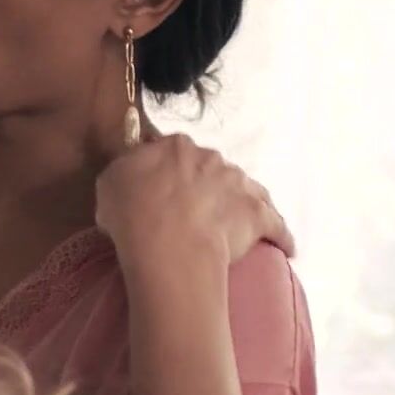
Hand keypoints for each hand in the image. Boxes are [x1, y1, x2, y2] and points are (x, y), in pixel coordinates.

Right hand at [94, 133, 294, 264]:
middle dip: (206, 187)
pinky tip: (285, 248)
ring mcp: (239, 184)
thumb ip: (125, 172)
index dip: (169, 172)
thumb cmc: (132, 214)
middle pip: (212, 170)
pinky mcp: (259, 214)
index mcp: (175, 147)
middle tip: (194, 215)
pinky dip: (280, 235)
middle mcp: (212, 157)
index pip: (174, 152)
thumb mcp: (109, 184)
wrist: (168, 243)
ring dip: (242, 206)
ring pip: (246, 191)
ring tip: (239, 230)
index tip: (164, 190)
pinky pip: (275, 224)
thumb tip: (133, 176)